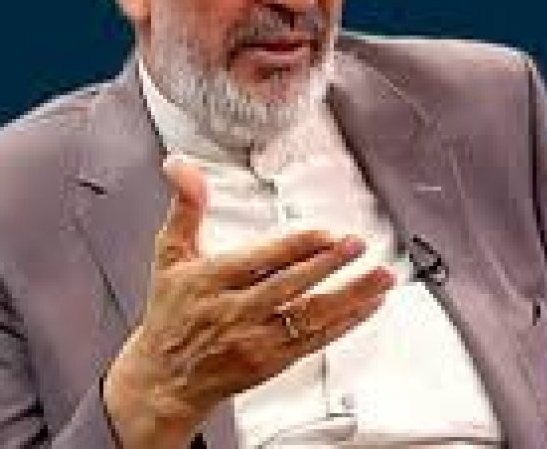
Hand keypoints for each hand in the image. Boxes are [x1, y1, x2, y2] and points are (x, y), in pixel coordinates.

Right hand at [104, 155, 393, 448]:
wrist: (166, 380)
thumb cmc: (171, 313)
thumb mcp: (169, 255)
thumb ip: (186, 207)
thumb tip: (181, 166)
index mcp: (210, 281)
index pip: (259, 262)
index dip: (295, 247)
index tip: (325, 234)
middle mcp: (234, 312)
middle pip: (288, 287)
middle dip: (327, 265)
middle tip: (357, 244)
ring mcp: (256, 340)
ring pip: (309, 316)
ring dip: (350, 296)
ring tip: (380, 276)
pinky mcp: (273, 362)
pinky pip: (316, 340)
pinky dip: (347, 322)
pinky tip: (370, 304)